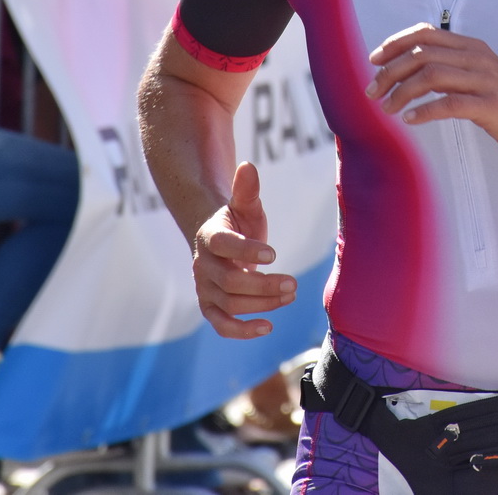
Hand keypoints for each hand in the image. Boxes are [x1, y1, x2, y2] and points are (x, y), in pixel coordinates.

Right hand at [192, 161, 295, 338]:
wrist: (219, 243)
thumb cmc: (238, 222)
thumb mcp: (245, 205)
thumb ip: (247, 189)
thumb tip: (248, 166)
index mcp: (210, 236)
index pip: (224, 246)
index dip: (246, 251)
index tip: (274, 254)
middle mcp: (203, 265)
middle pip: (229, 282)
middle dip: (263, 285)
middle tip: (294, 283)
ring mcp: (204, 288)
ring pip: (229, 303)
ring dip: (262, 304)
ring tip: (291, 294)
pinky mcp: (210, 306)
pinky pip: (220, 324)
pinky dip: (241, 330)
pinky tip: (267, 327)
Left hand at [366, 24, 497, 170]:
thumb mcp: (481, 78)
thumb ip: (453, 69)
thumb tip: (414, 72)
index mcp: (473, 47)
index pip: (426, 33)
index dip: (396, 43)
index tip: (374, 60)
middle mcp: (478, 58)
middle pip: (423, 54)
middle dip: (391, 71)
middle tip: (373, 91)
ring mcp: (486, 81)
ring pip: (432, 75)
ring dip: (402, 92)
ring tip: (387, 108)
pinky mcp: (492, 106)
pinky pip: (451, 104)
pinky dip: (426, 110)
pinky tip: (411, 119)